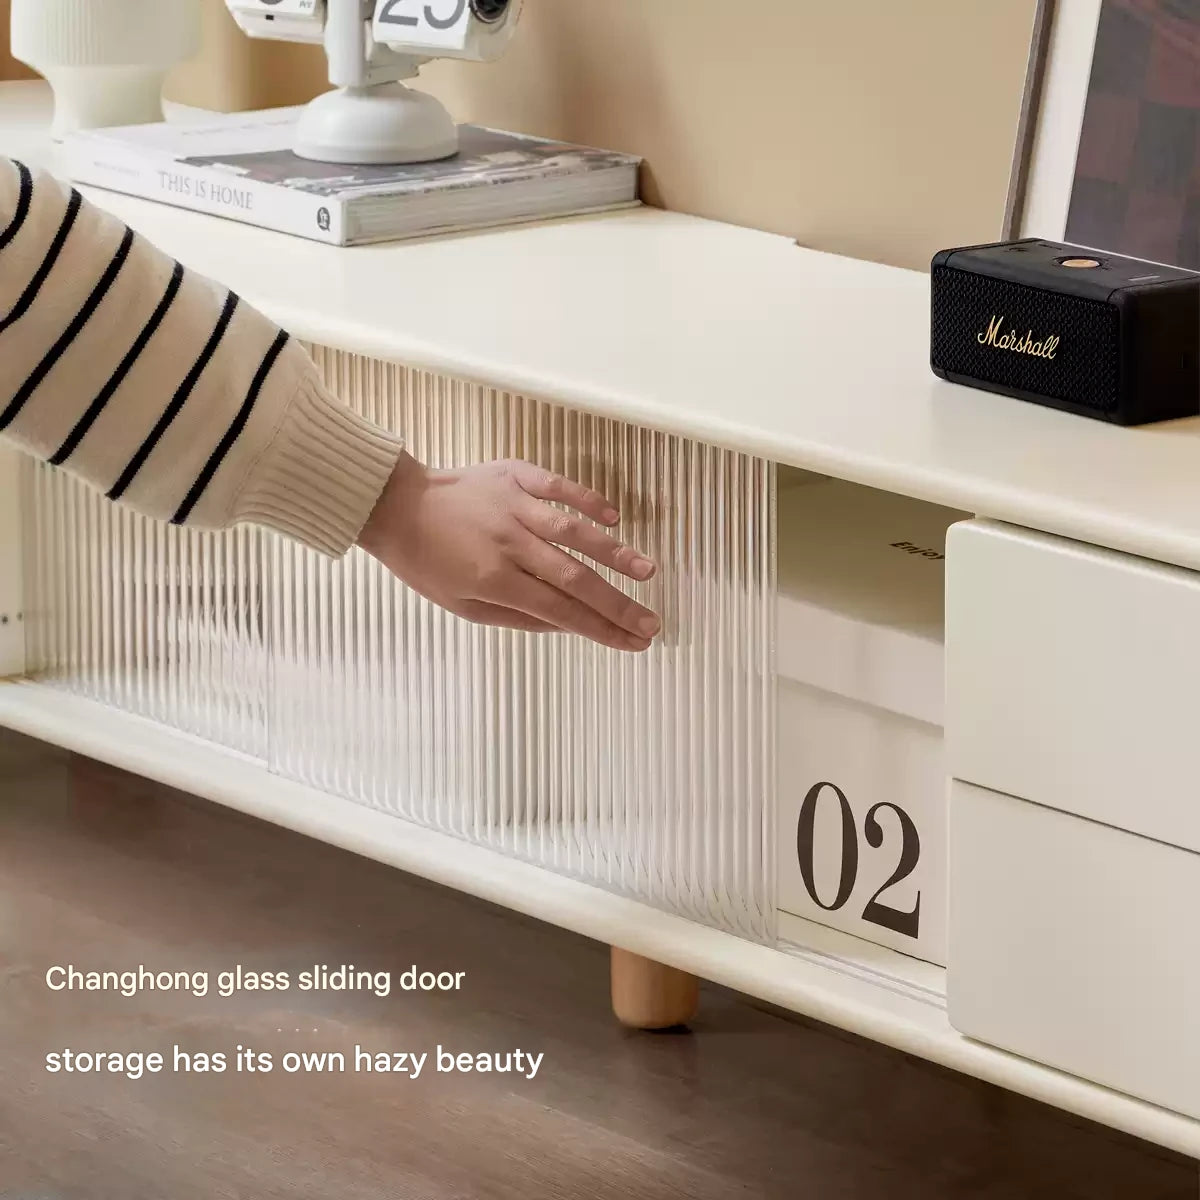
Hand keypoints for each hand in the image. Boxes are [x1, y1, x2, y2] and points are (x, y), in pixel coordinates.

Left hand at [356, 452, 661, 651]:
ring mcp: (513, 505)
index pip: (561, 611)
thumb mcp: (463, 607)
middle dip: (619, 604)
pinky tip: (613, 518)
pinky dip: (588, 499)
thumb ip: (519, 617)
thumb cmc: (426, 563)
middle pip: (575, 578)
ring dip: (615, 553)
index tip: (633, 643)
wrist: (394, 507)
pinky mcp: (514, 475)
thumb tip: (569, 624)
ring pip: (574, 531)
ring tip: (647, 571)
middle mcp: (509, 542)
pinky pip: (558, 486)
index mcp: (494, 580)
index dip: (601, 630)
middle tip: (652, 622)